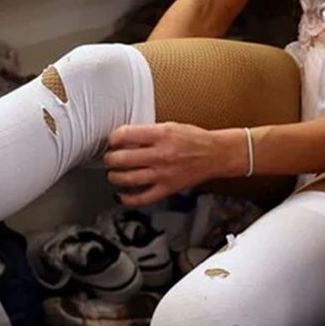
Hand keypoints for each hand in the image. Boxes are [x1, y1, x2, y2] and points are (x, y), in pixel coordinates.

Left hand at [103, 122, 244, 207]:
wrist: (215, 154)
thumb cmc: (193, 139)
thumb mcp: (169, 126)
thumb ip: (147, 132)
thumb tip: (122, 139)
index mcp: (161, 135)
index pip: (125, 135)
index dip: (113, 138)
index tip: (112, 141)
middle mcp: (161, 155)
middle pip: (122, 159)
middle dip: (110, 158)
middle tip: (109, 158)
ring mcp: (164, 174)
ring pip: (128, 179)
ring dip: (114, 176)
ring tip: (113, 173)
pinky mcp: (167, 189)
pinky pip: (142, 198)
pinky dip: (126, 199)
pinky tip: (121, 195)